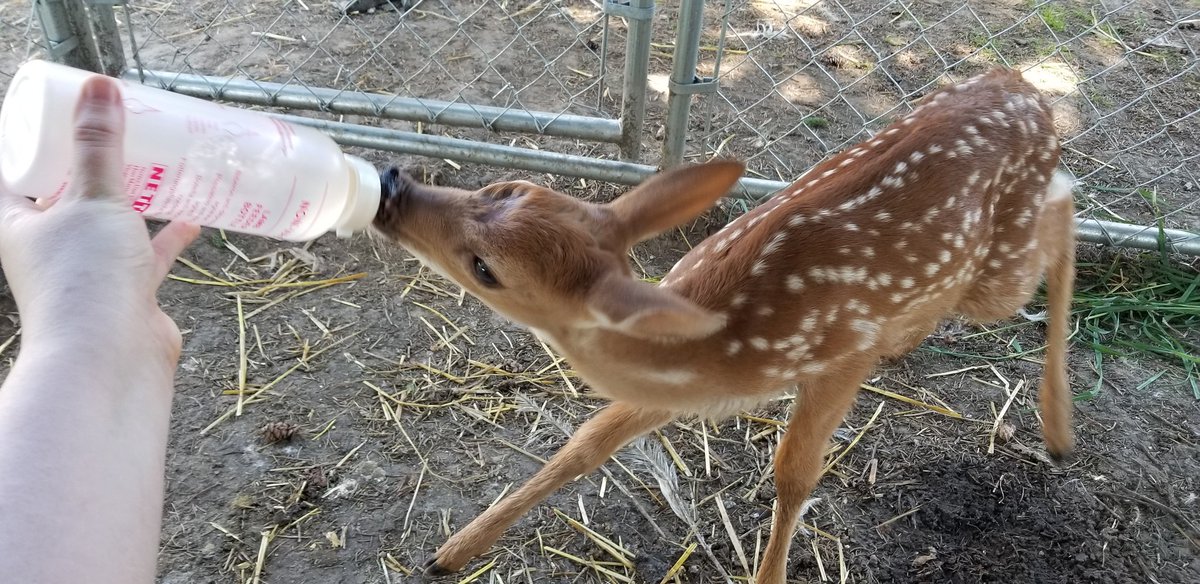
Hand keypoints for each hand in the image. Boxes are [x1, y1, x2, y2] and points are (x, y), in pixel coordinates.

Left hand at [0, 74, 198, 369]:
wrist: (111, 362)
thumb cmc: (84, 282)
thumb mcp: (91, 199)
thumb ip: (99, 146)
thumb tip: (99, 85)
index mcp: (18, 222)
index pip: (15, 170)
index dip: (36, 139)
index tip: (64, 109)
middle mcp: (48, 247)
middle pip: (65, 194)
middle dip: (92, 163)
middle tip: (120, 128)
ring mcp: (89, 271)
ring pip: (108, 223)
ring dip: (132, 197)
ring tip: (158, 164)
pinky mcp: (128, 292)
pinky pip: (148, 253)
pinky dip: (169, 235)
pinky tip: (195, 216)